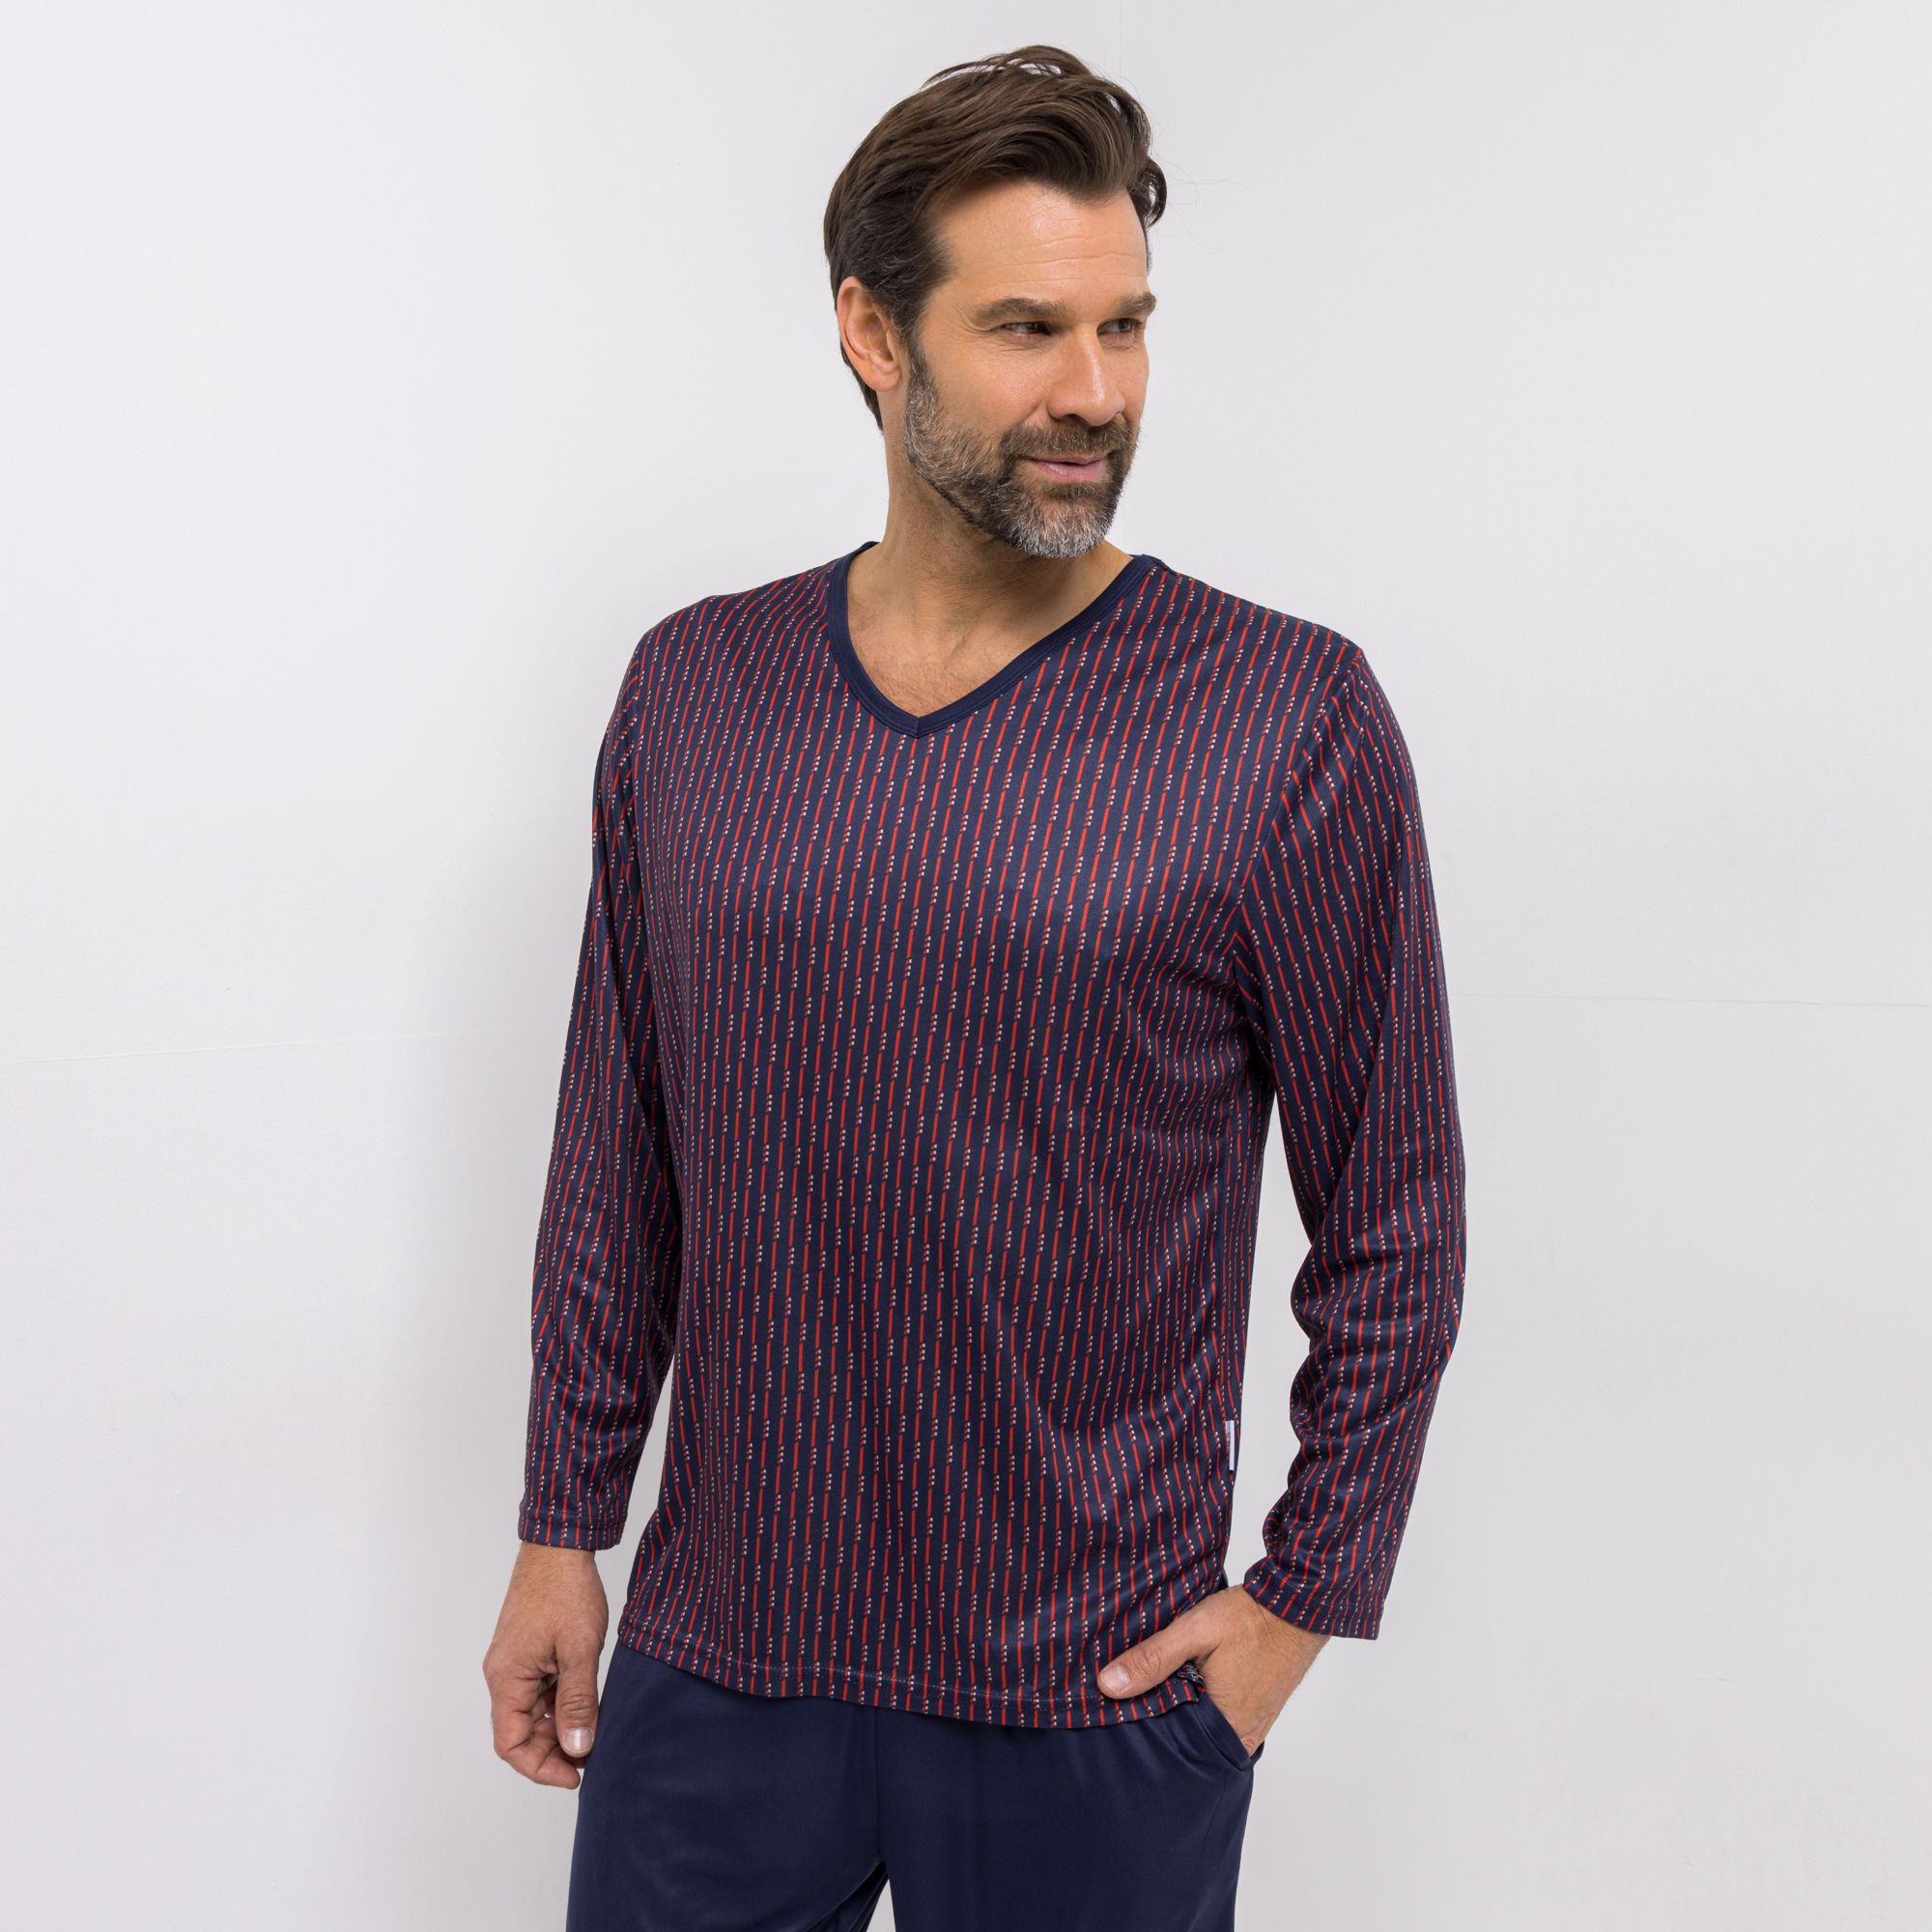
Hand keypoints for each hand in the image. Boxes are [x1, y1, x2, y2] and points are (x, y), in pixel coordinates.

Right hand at [482, 1542, 609, 1787]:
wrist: (560, 1544)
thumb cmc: (565, 1590)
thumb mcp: (579, 1649)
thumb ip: (578, 1702)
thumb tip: (578, 1749)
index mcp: (507, 1678)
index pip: (510, 1744)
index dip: (540, 1768)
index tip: (575, 1775)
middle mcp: (504, 1675)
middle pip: (520, 1733)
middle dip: (553, 1751)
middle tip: (592, 1757)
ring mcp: (517, 1663)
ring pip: (533, 1713)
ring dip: (560, 1728)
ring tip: (595, 1734)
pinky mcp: (531, 1652)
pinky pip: (541, 1692)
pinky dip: (562, 1705)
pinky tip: (589, 1707)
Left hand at [1094, 1585, 1328, 1757]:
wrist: (1299, 1606)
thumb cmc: (1250, 1618)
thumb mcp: (1195, 1631)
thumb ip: (1152, 1658)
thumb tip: (1108, 1685)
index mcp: (1224, 1728)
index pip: (1169, 1744)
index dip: (1141, 1726)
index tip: (1114, 1712)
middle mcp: (1240, 1737)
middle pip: (1184, 1738)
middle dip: (1159, 1720)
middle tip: (1128, 1700)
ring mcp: (1251, 1727)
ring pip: (1201, 1728)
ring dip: (1180, 1710)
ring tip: (1153, 1689)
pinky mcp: (1257, 1713)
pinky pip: (1219, 1718)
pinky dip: (1200, 1704)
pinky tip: (1183, 1684)